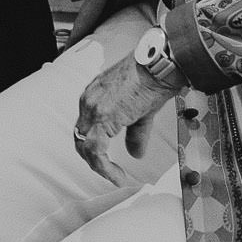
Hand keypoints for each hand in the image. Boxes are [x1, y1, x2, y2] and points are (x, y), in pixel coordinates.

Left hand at [71, 53, 176, 182]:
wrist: (160, 64)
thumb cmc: (153, 79)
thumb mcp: (141, 111)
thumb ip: (135, 134)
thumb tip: (135, 154)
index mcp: (95, 96)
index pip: (86, 128)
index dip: (94, 148)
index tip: (107, 162)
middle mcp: (88, 101)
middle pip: (81, 138)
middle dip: (93, 159)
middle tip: (110, 172)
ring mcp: (93, 107)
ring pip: (85, 146)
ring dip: (99, 166)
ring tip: (116, 177)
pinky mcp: (102, 116)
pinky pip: (95, 149)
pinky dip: (103, 166)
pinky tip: (117, 175)